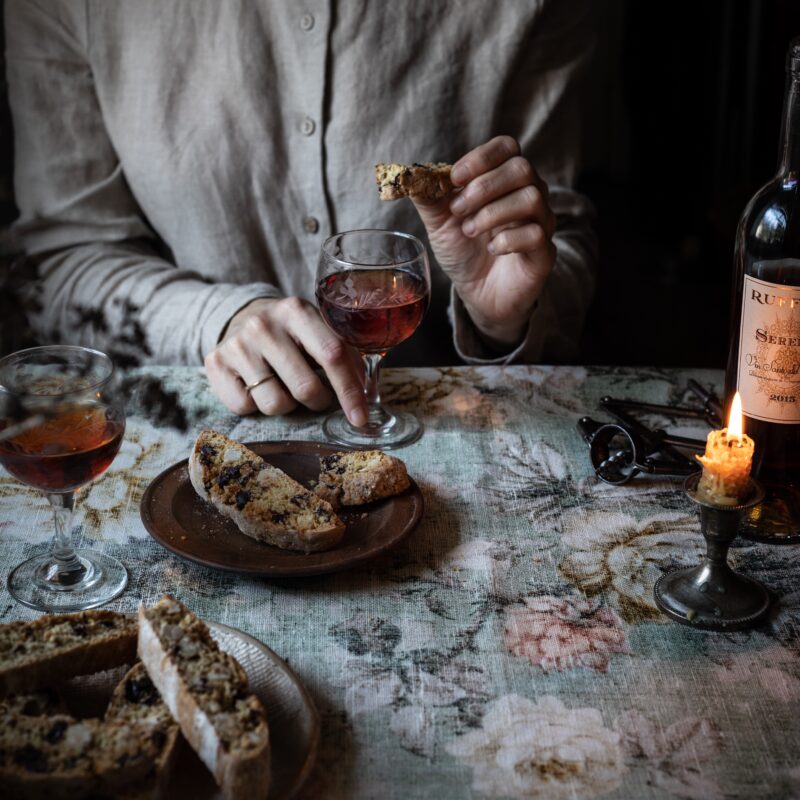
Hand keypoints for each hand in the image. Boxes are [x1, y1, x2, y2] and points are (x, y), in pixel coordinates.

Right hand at [204, 297, 367, 423]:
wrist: (240, 318)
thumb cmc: (291, 333)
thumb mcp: (317, 331)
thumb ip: (344, 354)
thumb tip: (367, 393)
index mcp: (297, 311)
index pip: (332, 356)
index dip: (350, 392)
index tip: (360, 418)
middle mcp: (264, 324)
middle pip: (306, 387)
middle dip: (319, 401)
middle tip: (316, 395)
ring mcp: (238, 344)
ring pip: (276, 404)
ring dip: (287, 405)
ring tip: (283, 385)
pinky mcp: (215, 363)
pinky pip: (246, 408)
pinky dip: (257, 406)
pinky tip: (257, 386)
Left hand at [412, 136, 556, 348]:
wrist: (477, 293)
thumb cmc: (464, 251)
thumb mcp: (439, 223)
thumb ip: (428, 197)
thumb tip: (409, 174)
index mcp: (505, 179)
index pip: (507, 147)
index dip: (481, 157)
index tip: (455, 178)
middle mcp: (529, 194)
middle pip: (521, 168)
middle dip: (483, 187)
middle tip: (458, 210)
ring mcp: (541, 222)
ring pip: (531, 198)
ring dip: (493, 213)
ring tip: (470, 231)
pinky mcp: (545, 252)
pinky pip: (536, 234)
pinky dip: (508, 240)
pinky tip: (492, 249)